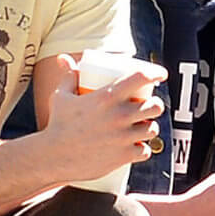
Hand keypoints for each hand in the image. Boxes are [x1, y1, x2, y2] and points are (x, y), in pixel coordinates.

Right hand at [41, 54, 165, 182]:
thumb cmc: (57, 124)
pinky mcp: (123, 156)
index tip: (160, 75)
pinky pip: (145, 151)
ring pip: (152, 129)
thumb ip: (69, 76)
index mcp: (108, 96)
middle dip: (155, 105)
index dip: (156, 73)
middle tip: (148, 106)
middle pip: (155, 106)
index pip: (141, 77)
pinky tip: (139, 146)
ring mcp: (123, 137)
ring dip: (150, 127)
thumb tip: (63, 58)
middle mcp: (120, 115)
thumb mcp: (62, 96)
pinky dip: (143, 149)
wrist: (53, 157)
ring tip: (144, 125)